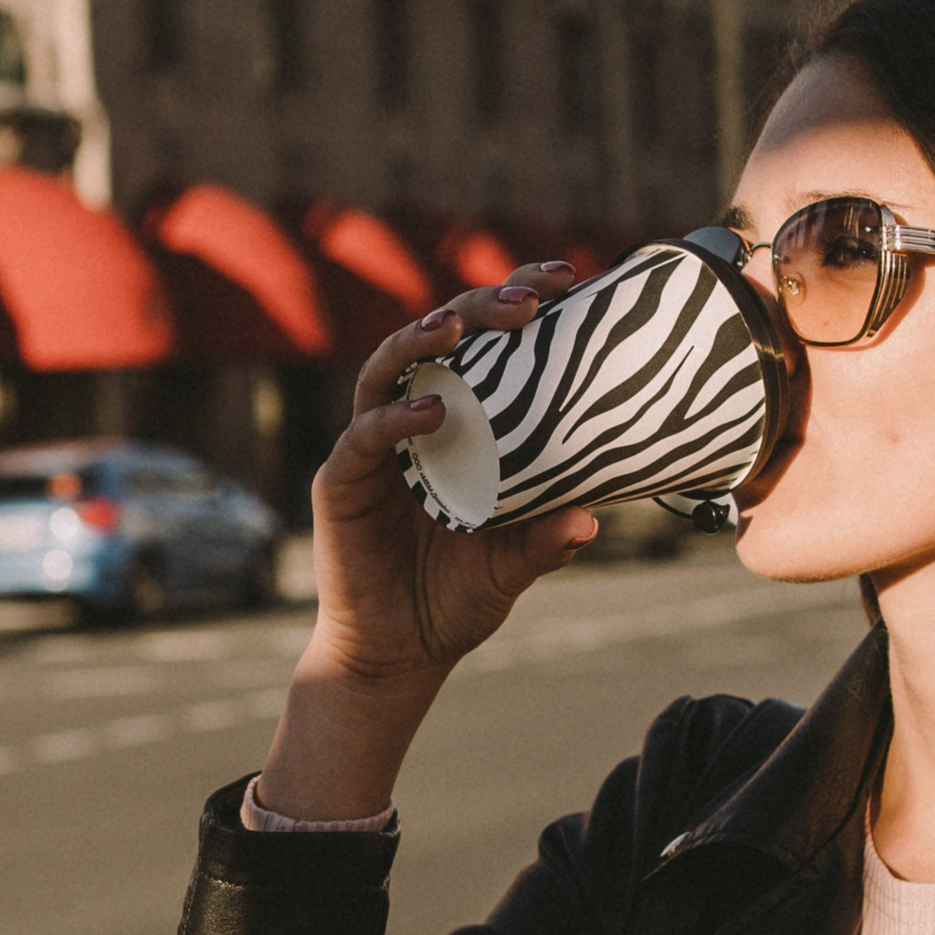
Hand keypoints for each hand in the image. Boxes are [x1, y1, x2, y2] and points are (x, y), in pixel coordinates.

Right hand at [258, 268, 594, 816]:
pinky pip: (363, 439)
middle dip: (479, 307)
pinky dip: (393, 419)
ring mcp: (373, 449)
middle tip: (528, 298)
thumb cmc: (457, 598)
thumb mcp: (513, 565)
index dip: (517, 303)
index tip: (568, 278)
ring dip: (421, 340)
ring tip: (458, 328)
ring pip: (387, 370)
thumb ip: (547, 539)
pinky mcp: (342, 483)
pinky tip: (431, 412)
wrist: (400, 655)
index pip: (486, 347)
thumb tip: (593, 518)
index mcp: (460, 425)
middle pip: (437, 339)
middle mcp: (412, 421)